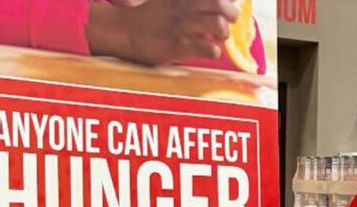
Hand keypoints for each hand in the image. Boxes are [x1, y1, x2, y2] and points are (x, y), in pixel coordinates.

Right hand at [87, 0, 239, 65]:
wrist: (125, 31)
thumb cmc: (154, 17)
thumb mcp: (174, 0)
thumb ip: (196, 1)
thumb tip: (228, 3)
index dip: (228, 1)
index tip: (227, 8)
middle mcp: (184, 5)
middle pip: (222, 5)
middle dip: (231, 16)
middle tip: (224, 24)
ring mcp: (182, 25)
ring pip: (218, 24)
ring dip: (223, 33)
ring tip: (216, 38)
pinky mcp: (178, 45)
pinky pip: (209, 49)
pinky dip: (213, 51)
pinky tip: (206, 50)